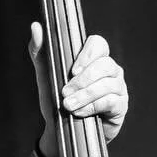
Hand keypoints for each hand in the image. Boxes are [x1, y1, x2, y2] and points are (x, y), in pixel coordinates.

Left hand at [29, 23, 128, 156]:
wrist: (62, 130)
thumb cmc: (57, 99)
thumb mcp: (46, 75)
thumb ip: (40, 51)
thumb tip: (36, 26)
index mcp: (94, 58)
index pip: (99, 44)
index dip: (87, 54)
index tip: (72, 70)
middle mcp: (110, 70)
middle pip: (105, 65)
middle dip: (83, 81)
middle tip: (65, 92)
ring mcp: (118, 88)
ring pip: (108, 84)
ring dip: (85, 95)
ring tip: (69, 105)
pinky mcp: (120, 106)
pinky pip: (111, 101)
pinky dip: (92, 107)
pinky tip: (80, 112)